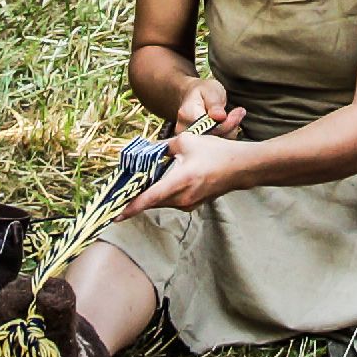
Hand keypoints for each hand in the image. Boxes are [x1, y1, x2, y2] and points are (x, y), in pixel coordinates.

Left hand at [125, 130, 260, 212]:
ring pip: (161, 201)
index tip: (114, 215)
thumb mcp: (186, 141)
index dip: (130, 208)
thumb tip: (150, 151)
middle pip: (151, 201)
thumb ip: (163, 147)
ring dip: (152, 193)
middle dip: (137, 195)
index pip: (149, 199)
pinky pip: (172, 200)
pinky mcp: (193, 205)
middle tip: (124, 188)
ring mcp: (188, 204)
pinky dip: (164, 193)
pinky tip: (164, 180)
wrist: (242, 167)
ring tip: (144, 179)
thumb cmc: (215, 153)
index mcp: (178, 181)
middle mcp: (182, 198)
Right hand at [169, 78, 241, 139]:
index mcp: (187, 115)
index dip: (226, 123)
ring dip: (229, 132)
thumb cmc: (202, 92)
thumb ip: (214, 103)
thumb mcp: (210, 90)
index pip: (209, 128)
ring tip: (235, 116)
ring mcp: (189, 141)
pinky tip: (230, 124)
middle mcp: (184, 130)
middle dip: (230, 128)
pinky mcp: (196, 146)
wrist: (193, 97)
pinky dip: (226, 136)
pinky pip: (216, 147)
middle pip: (212, 139)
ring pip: (215, 145)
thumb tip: (219, 116)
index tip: (238, 112)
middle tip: (239, 113)